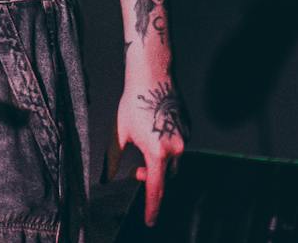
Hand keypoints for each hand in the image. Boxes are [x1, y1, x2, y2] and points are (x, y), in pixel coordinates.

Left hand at [115, 74, 185, 226]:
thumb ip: (113, 159)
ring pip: (173, 162)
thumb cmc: (133, 103)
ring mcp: (185, 138)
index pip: (156, 188)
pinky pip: (179, 147)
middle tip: (135, 170)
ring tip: (144, 144)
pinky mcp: (189, 129)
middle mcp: (175, 147)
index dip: (152, 207)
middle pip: (166, 176)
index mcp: (157, 152)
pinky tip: (155, 131)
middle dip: (152, 178)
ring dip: (159, 162)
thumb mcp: (119, 133)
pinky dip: (167, 148)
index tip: (150, 221)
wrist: (153, 76)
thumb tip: (107, 177)